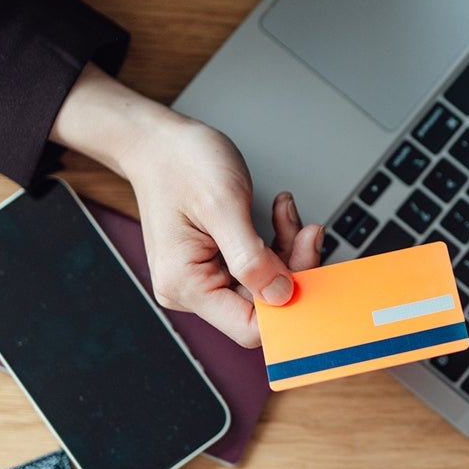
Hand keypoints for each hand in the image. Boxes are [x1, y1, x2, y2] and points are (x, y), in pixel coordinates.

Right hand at [50, 66, 321, 346]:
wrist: (158, 142)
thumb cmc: (179, 163)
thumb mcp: (223, 204)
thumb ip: (252, 257)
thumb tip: (281, 296)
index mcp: (186, 285)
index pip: (248, 326)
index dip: (287, 305)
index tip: (310, 269)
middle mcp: (192, 290)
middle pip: (262, 305)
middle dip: (292, 268)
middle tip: (307, 230)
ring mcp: (204, 277)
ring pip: (265, 284)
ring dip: (287, 250)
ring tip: (287, 213)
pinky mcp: (216, 263)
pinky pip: (258, 266)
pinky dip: (276, 242)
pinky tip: (278, 214)